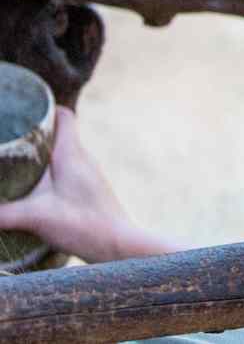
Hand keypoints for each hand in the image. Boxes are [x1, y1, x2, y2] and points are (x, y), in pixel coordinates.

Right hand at [0, 107, 180, 262]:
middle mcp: (83, 159)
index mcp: (73, 153)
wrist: (120, 246)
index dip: (44, 108)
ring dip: (40, 155)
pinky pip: (65, 171)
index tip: (23, 111)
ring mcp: (87, 175)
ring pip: (62, 154)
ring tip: (14, 162)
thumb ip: (2, 213)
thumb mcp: (35, 217)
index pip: (64, 116)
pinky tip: (32, 187)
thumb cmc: (85, 225)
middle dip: (33, 134)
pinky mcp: (88, 191)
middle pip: (59, 134)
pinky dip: (48, 172)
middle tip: (9, 138)